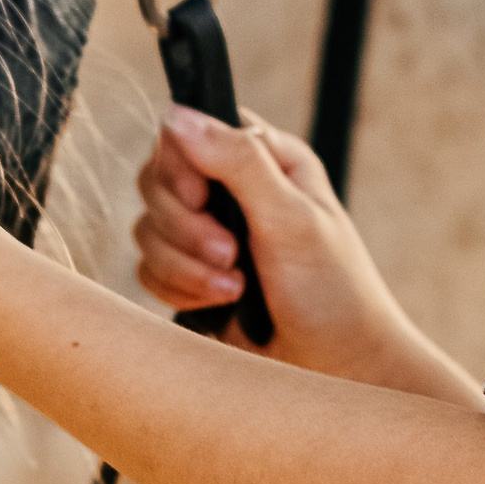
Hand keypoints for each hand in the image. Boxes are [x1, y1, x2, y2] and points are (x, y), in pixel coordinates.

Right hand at [136, 105, 427, 383]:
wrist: (337, 368)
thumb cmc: (333, 291)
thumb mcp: (291, 219)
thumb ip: (238, 163)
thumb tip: (178, 115)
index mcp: (266, 157)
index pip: (188, 133)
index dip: (181, 169)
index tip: (201, 200)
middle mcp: (234, 188)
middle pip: (157, 182)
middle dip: (186, 228)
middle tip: (231, 255)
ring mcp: (210, 232)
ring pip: (147, 230)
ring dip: (186, 266)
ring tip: (235, 289)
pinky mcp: (192, 275)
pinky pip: (149, 270)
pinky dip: (179, 290)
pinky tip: (221, 305)